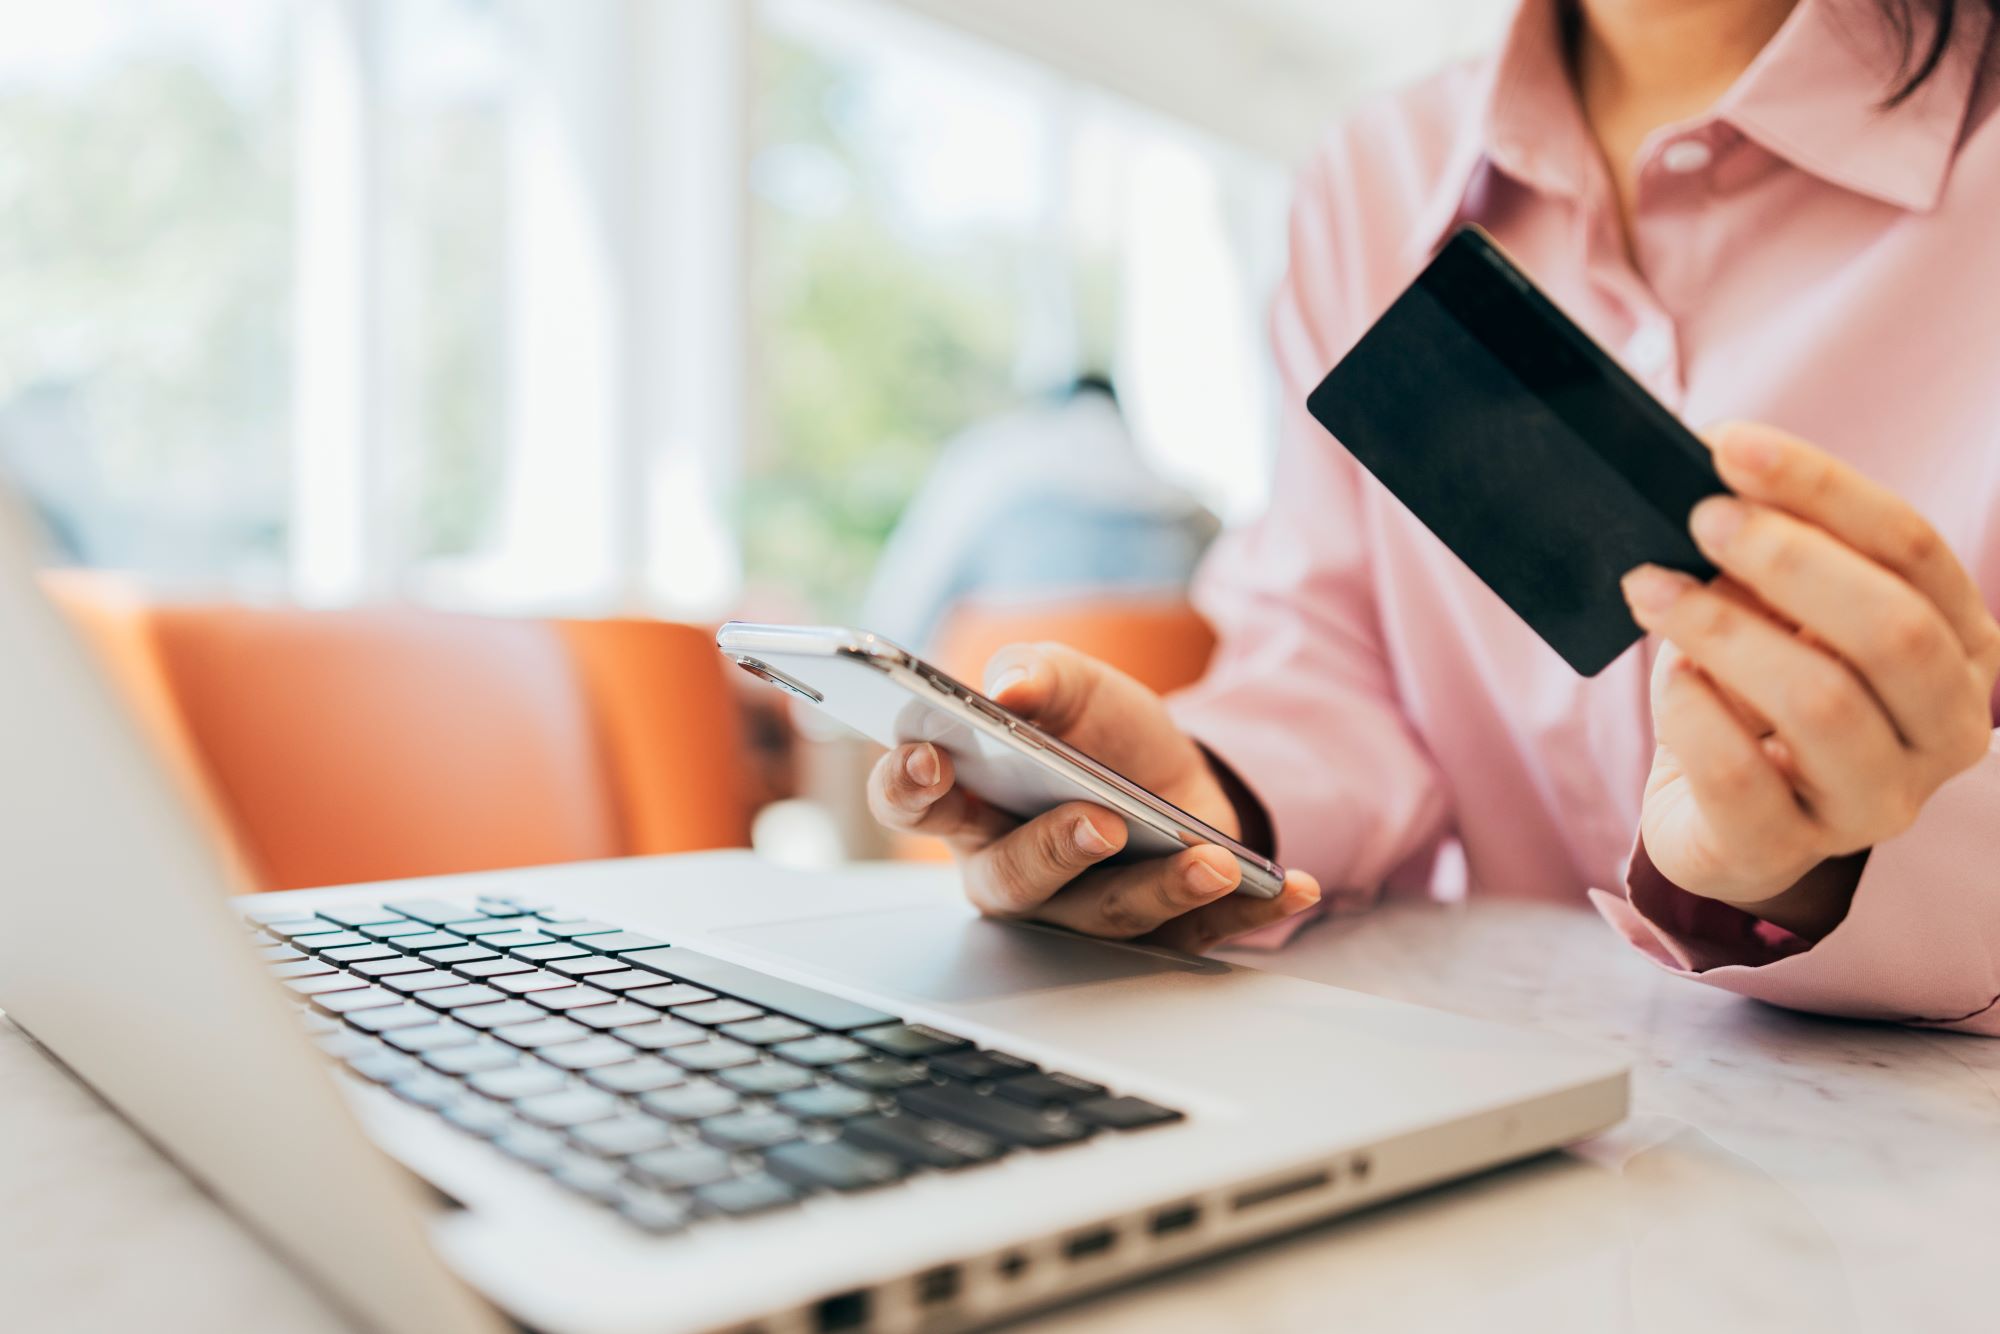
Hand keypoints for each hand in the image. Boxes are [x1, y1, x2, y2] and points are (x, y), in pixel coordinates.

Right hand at [866, 643, 1319, 952]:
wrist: (1180, 770)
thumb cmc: (1099, 733)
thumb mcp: (1073, 684)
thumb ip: (1037, 675)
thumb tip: (1010, 687)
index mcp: (969, 807)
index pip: (914, 804)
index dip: (907, 787)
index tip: (930, 760)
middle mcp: (1015, 871)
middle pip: (1013, 881)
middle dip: (1054, 852)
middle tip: (1098, 821)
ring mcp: (1085, 911)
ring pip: (1108, 918)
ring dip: (1161, 889)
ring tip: (1209, 858)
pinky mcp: (1161, 931)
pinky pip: (1202, 933)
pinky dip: (1249, 911)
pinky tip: (1292, 884)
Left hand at [1623, 423, 1999, 930]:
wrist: (1720, 822)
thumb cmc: (1757, 697)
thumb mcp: (1776, 615)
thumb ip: (1766, 552)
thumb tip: (1710, 465)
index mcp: (1960, 648)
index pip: (1913, 549)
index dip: (1822, 488)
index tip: (1729, 446)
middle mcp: (1945, 729)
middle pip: (1891, 627)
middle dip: (1788, 559)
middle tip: (1698, 519)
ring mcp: (1877, 802)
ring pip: (1822, 701)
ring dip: (1724, 629)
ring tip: (1652, 589)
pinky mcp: (1789, 850)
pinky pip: (1743, 774)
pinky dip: (1693, 712)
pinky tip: (1670, 677)